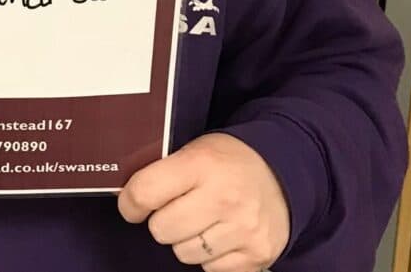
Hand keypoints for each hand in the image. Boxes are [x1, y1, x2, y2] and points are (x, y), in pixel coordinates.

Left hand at [118, 133, 289, 271]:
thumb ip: (163, 171)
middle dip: (162, 221)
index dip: (130, 202)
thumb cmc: (228, 161)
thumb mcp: (194, 150)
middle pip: (161, 230)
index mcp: (201, 164)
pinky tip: (220, 234)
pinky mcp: (257, 254)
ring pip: (184, 254)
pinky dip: (210, 256)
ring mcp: (243, 229)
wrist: (282, 172)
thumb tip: (128, 198)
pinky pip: (210, 269)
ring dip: (185, 240)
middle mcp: (224, 197)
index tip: (132, 205)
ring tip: (202, 220)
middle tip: (176, 209)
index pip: (145, 192)